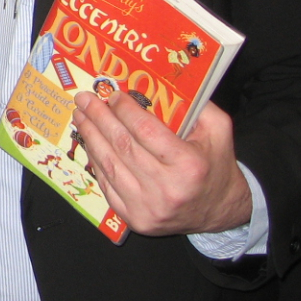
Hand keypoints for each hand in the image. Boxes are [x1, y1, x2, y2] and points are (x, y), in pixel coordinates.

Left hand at [72, 91, 251, 235]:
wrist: (220, 212)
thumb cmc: (216, 165)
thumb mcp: (218, 130)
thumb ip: (196, 104)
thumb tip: (160, 81)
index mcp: (189, 165)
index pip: (146, 131)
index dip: (125, 111)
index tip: (112, 95)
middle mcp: (167, 189)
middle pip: (122, 146)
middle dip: (99, 118)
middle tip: (84, 99)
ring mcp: (148, 207)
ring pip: (109, 165)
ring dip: (90, 136)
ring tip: (80, 116)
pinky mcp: (135, 219)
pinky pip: (106, 185)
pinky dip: (95, 160)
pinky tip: (89, 142)